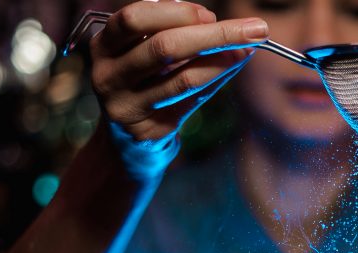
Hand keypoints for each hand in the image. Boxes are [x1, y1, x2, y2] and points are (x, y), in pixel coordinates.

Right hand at [90, 0, 268, 142]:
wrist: (126, 134)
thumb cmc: (142, 78)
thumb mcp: (143, 49)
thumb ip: (172, 32)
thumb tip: (217, 24)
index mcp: (103, 45)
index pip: (135, 19)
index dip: (176, 12)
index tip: (209, 14)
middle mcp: (108, 76)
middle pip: (164, 48)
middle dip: (214, 35)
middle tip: (254, 30)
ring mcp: (126, 107)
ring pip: (182, 79)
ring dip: (222, 62)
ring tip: (247, 49)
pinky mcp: (149, 130)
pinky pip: (191, 102)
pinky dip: (216, 82)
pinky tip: (232, 68)